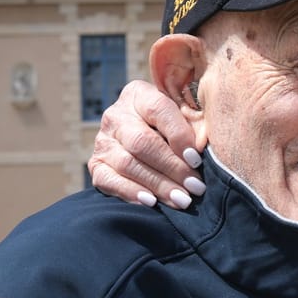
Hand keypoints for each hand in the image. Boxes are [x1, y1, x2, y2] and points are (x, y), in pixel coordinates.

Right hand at [89, 79, 205, 207]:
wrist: (146, 143)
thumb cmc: (174, 128)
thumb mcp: (185, 118)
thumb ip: (195, 125)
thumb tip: (201, 146)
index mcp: (139, 95)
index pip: (158, 109)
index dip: (179, 135)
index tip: (197, 159)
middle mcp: (116, 115)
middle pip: (142, 142)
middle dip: (172, 168)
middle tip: (195, 187)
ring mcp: (103, 141)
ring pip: (128, 164)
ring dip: (158, 185)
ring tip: (183, 200)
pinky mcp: (96, 164)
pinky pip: (108, 180)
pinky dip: (130, 192)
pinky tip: (152, 202)